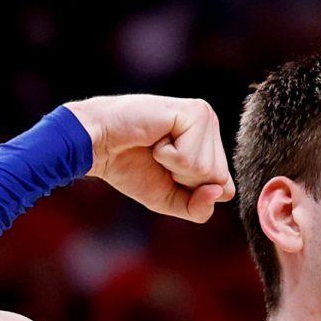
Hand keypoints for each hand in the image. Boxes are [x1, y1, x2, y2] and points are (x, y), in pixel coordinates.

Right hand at [64, 95, 233, 222]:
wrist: (96, 144)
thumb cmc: (130, 167)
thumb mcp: (171, 200)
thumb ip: (200, 208)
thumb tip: (218, 191)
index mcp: (210, 144)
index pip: (225, 190)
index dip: (193, 193)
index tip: (167, 172)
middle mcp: (211, 126)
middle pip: (219, 180)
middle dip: (184, 179)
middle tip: (158, 157)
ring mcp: (205, 116)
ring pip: (208, 171)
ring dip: (175, 167)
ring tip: (156, 147)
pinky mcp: (195, 112)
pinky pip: (192, 159)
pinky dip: (168, 156)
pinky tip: (155, 138)